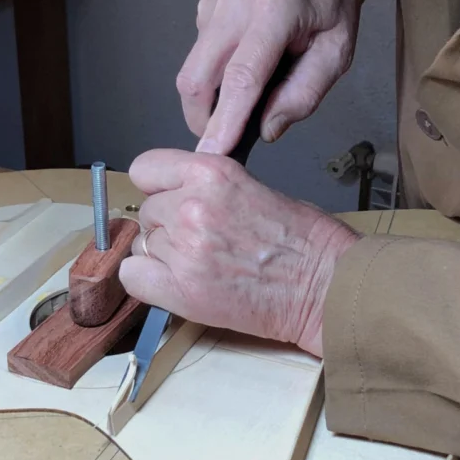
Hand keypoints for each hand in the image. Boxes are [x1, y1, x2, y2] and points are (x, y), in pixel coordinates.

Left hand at [119, 149, 358, 356]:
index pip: (145, 169)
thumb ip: (206, 187)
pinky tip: (179, 284)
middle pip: (147, 212)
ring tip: (203, 265)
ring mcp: (184, 250)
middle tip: (204, 241)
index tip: (170, 198)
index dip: (158, 186)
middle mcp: (191, 207)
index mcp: (211, 172)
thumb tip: (171, 196)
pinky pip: (134, 277)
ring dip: (164, 255)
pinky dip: (149, 282)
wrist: (326, 285)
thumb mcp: (250, 186)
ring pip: (143, 246)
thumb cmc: (303, 239)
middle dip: (167, 224)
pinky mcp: (183, 290)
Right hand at [176, 0, 363, 155]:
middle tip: (226, 142)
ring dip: (206, 103)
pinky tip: (239, 74)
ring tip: (239, 108)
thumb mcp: (337, 52)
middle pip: (197, 78)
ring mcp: (214, 4)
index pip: (241, 77)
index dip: (224, 121)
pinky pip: (197, 58)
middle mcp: (235, 4)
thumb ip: (304, 93)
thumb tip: (267, 129)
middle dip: (203, 121)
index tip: (212, 154)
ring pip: (191, 72)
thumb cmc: (331, 3)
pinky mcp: (204, 9)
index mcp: (276, 11)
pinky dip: (212, 79)